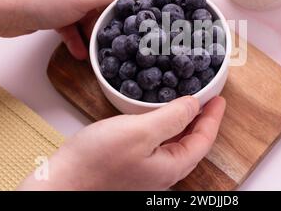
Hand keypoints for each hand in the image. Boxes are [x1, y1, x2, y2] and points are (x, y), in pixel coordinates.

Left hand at [0, 0, 144, 58]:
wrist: (5, 11)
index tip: (153, 7)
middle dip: (117, 16)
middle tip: (130, 33)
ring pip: (93, 14)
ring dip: (96, 31)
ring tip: (100, 46)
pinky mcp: (59, 12)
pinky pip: (76, 25)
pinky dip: (78, 37)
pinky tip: (80, 52)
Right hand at [18, 96, 225, 190]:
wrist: (62, 181)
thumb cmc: (97, 160)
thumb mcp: (141, 132)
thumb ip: (173, 118)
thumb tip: (194, 105)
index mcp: (172, 167)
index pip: (204, 140)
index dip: (213, 117)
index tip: (218, 98)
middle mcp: (163, 172)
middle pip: (193, 144)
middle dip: (202, 120)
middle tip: (206, 99)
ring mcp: (147, 171)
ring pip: (176, 143)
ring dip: (184, 122)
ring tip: (187, 103)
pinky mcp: (132, 165)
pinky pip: (159, 144)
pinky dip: (166, 126)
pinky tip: (158, 116)